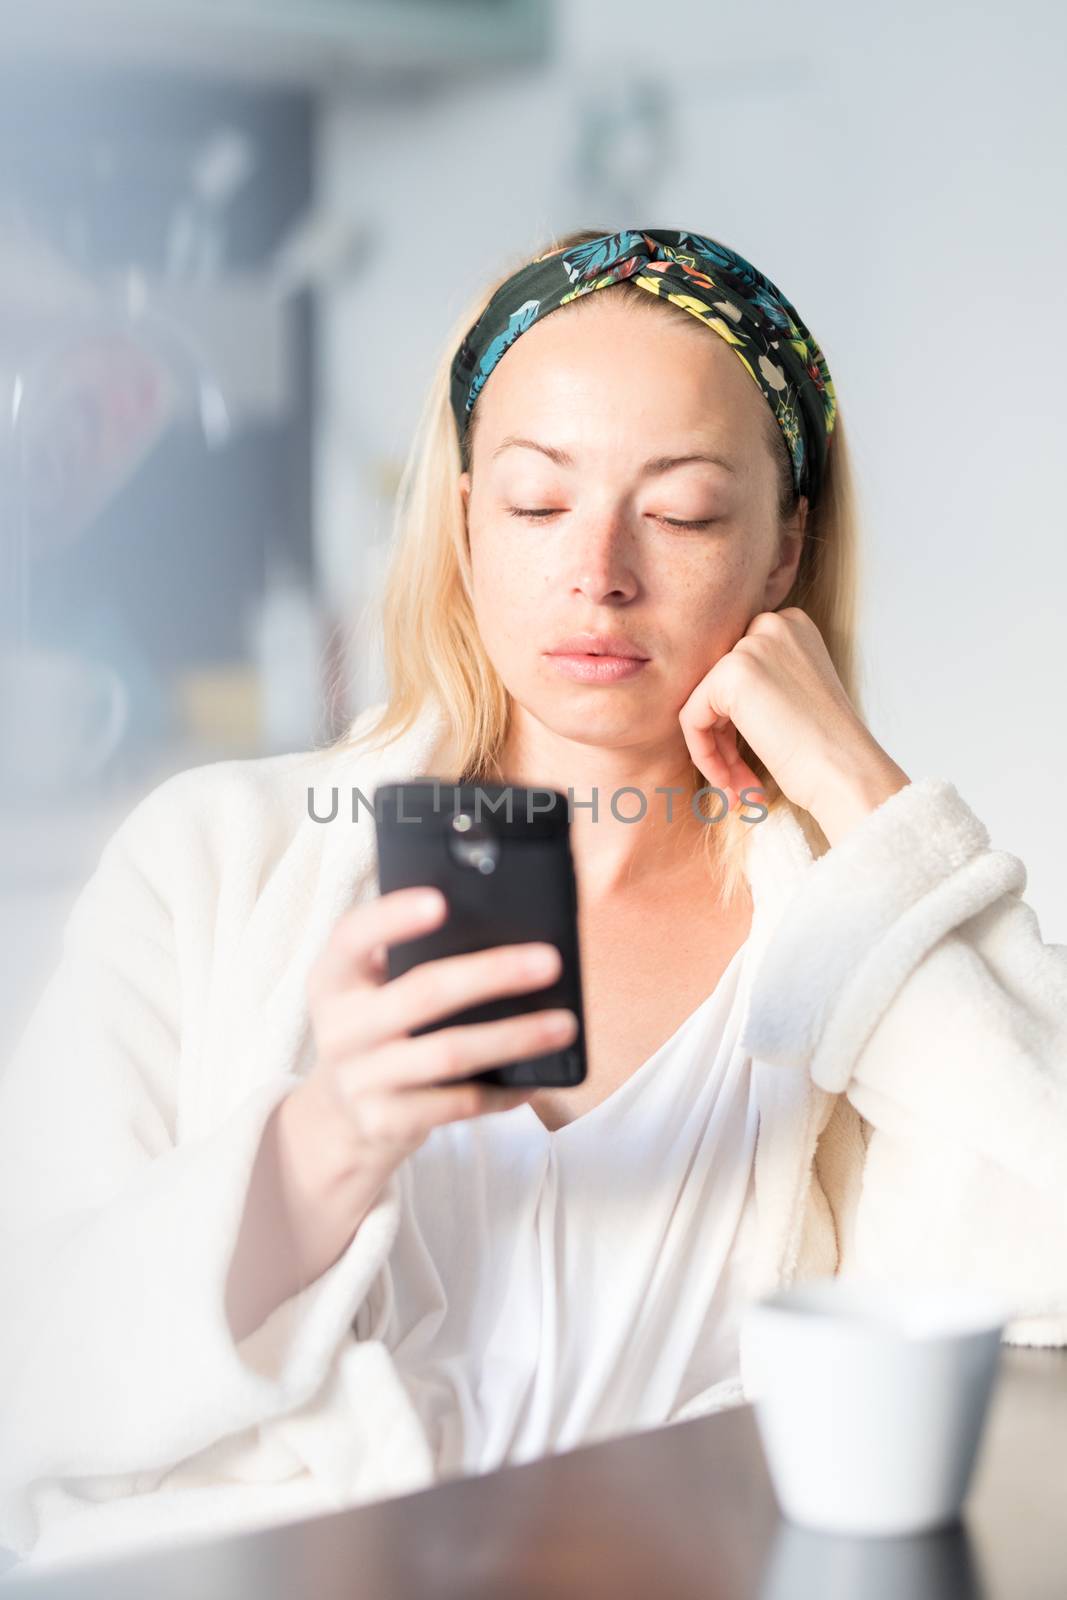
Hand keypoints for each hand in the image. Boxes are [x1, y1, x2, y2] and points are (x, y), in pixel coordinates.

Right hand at [226, 888, 576, 1340]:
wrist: (338, 1119)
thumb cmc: (375, 1029)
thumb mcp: (370, 990)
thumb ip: (409, 958)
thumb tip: (502, 926)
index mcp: (333, 978)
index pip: (353, 935)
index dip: (393, 916)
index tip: (441, 901)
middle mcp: (339, 1028)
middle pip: (422, 993)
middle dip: (492, 974)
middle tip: (549, 960)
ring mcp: (359, 1080)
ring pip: (449, 1054)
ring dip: (513, 1037)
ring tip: (564, 1024)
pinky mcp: (384, 1123)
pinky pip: (457, 1105)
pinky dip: (502, 1091)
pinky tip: (536, 1078)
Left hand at [677, 606, 909, 842]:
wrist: (847, 773)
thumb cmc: (829, 750)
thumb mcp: (795, 698)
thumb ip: (761, 685)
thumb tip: (710, 703)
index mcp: (793, 626)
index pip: (739, 670)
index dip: (737, 722)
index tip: (751, 760)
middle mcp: (774, 625)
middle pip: (719, 685)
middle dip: (725, 739)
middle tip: (739, 782)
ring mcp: (753, 645)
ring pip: (703, 704)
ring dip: (717, 754)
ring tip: (737, 791)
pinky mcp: (732, 673)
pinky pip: (692, 717)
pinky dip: (704, 754)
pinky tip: (727, 781)